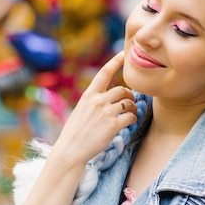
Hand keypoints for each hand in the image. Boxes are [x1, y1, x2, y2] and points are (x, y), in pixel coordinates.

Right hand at [53, 52, 137, 167]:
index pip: (104, 73)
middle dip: (129, 95)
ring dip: (133, 107)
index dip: (115, 62)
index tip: (124, 54)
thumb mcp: (80, 111)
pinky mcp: (113, 125)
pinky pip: (131, 117)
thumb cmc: (75, 132)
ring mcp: (106, 113)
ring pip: (129, 103)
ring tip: (131, 112)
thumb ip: (94, 102)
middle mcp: (98, 101)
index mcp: (88, 95)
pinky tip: (129, 122)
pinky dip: (133, 119)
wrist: (71, 150)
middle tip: (130, 102)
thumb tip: (109, 98)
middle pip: (122, 90)